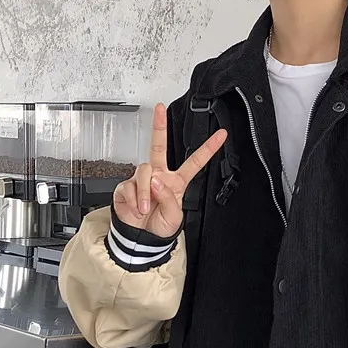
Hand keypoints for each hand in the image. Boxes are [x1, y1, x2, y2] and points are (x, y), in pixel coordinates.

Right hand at [113, 103, 226, 237]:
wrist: (141, 238)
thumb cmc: (161, 226)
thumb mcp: (175, 217)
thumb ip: (169, 198)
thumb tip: (156, 181)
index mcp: (177, 182)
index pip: (194, 163)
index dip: (208, 149)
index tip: (221, 136)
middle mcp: (159, 176)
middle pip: (158, 146)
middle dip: (158, 126)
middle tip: (159, 108)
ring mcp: (143, 179)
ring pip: (144, 172)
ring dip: (146, 193)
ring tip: (146, 208)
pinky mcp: (127, 186)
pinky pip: (130, 187)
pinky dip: (134, 200)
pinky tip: (136, 208)